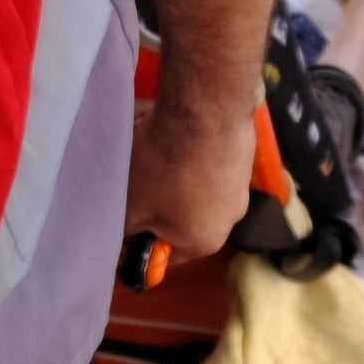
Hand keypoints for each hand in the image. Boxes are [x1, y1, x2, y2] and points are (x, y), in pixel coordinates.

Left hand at [127, 85, 253, 260]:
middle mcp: (229, 218)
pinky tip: (171, 131)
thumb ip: (126, 231)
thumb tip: (123, 236)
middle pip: (179, 217)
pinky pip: (205, 160)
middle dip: (153, 200)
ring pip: (191, 185)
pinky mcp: (241, 152)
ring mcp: (239, 183)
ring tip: (148, 148)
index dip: (139, 241)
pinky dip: (187, 151)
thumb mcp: (130, 206)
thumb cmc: (165, 167)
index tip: (122, 222)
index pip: (165, 254)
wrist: (207, 108)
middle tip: (133, 179)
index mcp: (204, 241)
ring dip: (168, 172)